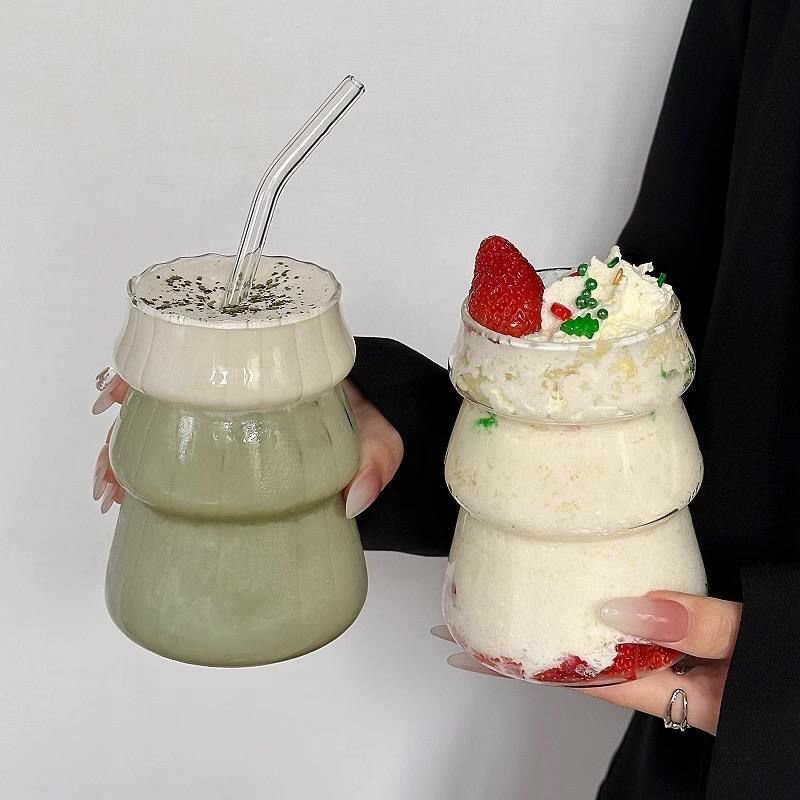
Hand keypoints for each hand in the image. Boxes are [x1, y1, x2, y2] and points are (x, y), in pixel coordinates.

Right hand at [91, 369, 402, 516]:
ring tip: (110, 487)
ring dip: (128, 450)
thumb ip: (378, 459)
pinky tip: (128, 493)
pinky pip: (176, 448)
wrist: (376, 435)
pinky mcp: (226, 445)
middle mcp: (238, 389)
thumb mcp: (381, 435)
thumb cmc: (373, 421)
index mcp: (268, 371)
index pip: (198, 355)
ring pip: (161, 423)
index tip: (117, 393)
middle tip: (109, 463)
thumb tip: (353, 500)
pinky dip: (146, 467)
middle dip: (127, 424)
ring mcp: (227, 418)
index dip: (148, 370)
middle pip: (165, 392)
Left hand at [433, 591, 741, 734]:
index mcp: (683, 691)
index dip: (524, 666)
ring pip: (615, 642)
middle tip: (481, 613)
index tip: (469, 649)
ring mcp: (691, 656)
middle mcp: (678, 678)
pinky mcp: (706, 633)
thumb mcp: (767, 648)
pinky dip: (614, 607)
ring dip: (570, 620)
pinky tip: (597, 586)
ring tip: (524, 592)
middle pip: (588, 662)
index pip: (583, 678)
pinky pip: (647, 624)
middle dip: (534, 643)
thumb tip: (625, 607)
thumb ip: (704, 628)